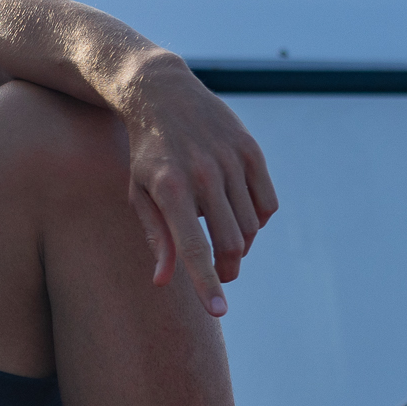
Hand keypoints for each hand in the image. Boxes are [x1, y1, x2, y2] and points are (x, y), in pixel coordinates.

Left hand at [118, 51, 277, 315]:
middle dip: (228, 268)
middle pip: (231, 243)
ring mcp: (231, 161)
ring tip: (224, 238)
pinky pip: (267, 204)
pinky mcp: (251, 151)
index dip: (206, 283)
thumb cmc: (146, 153)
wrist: (162, 94)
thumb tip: (164, 281)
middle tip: (222, 274)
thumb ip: (157, 238)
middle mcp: (204, 175)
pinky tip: (239, 214)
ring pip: (251, 227)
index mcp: (170, 190)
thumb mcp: (139, 194)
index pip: (194, 247)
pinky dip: (258, 219)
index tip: (218, 311)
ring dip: (242, 244)